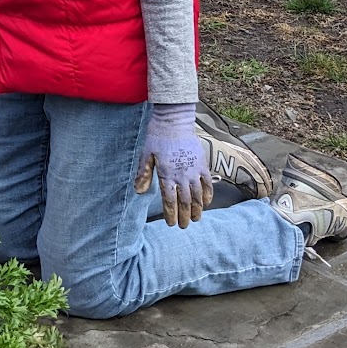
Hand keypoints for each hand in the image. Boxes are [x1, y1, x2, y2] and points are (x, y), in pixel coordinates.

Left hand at [134, 103, 212, 228]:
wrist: (174, 121)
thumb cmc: (157, 137)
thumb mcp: (146, 155)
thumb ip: (144, 174)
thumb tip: (139, 192)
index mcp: (167, 174)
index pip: (170, 201)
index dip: (171, 214)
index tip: (171, 223)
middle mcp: (182, 175)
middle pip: (185, 202)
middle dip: (185, 216)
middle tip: (184, 226)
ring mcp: (194, 170)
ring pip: (198, 195)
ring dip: (197, 209)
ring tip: (196, 219)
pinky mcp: (203, 164)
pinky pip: (208, 183)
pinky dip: (208, 194)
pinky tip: (206, 202)